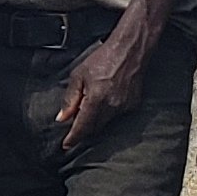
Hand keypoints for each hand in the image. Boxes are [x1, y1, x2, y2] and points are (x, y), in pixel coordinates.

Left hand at [54, 27, 154, 153]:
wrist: (130, 50)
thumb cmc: (103, 58)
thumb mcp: (79, 75)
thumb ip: (70, 99)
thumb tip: (62, 118)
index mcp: (96, 99)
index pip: (82, 126)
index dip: (73, 138)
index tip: (66, 145)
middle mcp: (111, 106)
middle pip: (94, 127)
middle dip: (84, 127)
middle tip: (76, 121)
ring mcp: (124, 106)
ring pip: (105, 122)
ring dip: (96, 119)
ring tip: (92, 102)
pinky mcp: (133, 104)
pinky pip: (116, 114)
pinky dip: (108, 111)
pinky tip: (106, 97)